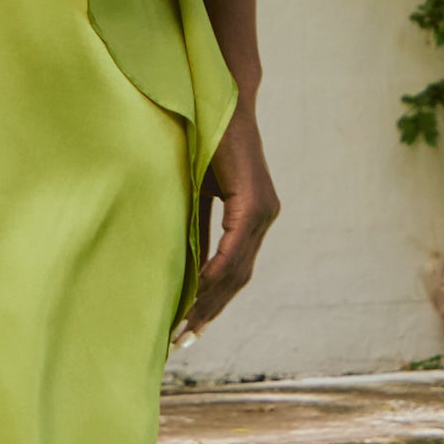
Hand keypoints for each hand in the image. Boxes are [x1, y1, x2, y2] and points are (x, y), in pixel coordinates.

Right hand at [180, 107, 278, 338]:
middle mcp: (264, 219)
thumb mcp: (196, 192)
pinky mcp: (254, 202)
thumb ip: (195, 226)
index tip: (185, 331)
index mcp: (252, 219)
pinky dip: (215, 272)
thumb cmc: (207, 140)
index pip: (232, 275)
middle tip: (179, 343)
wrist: (223, 100)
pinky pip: (234, 248)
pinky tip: (196, 292)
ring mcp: (263, 212)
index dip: (209, 306)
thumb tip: (181, 265)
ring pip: (236, 271)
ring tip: (181, 328)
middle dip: (206, 314)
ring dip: (208, 302)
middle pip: (235, 281)